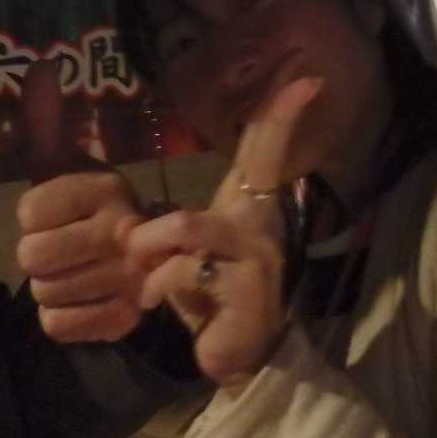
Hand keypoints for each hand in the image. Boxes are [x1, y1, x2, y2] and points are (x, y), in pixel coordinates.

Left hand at [15, 58, 147, 341]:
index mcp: (106, 187)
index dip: (32, 216)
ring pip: (43, 293)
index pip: (29, 212)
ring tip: (74, 271)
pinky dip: (60, 317)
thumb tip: (38, 68)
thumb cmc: (88, 207)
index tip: (54, 213)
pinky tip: (80, 300)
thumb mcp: (65, 161)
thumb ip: (47, 120)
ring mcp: (127, 279)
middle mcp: (123, 230)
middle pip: (33, 257)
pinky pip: (57, 326)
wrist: (147, 257)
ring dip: (49, 285)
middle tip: (60, 247)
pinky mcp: (124, 320)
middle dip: (37, 254)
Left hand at [126, 75, 322, 390]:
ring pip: (187, 227)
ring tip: (145, 276)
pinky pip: (187, 271)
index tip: (308, 79)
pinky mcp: (249, 290)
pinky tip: (155, 304)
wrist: (235, 358)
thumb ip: (165, 231)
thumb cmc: (209, 301)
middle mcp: (262, 226)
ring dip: (151, 253)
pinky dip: (157, 286)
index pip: (267, 152)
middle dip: (167, 219)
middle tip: (143, 249)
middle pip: (239, 172)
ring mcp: (260, 257)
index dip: (283, 113)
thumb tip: (128, 222)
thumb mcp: (185, 255)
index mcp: (249, 210)